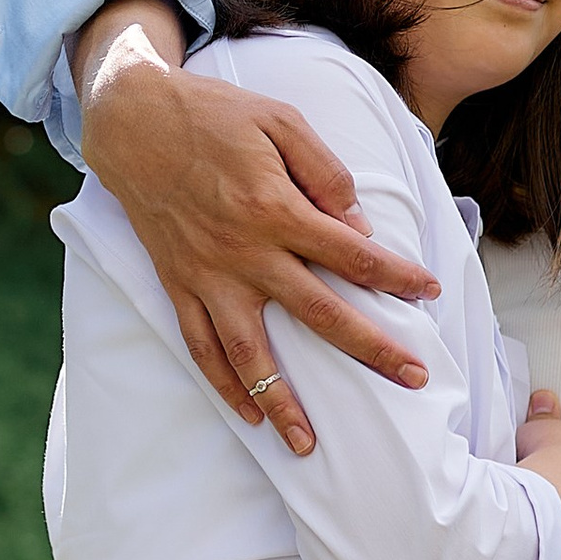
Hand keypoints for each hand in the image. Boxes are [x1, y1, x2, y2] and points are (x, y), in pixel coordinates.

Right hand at [79, 32, 439, 459]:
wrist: (131, 121)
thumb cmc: (213, 114)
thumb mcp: (280, 120)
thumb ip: (325, 171)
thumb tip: (358, 226)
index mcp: (275, 207)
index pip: (352, 254)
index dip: (396, 275)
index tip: (429, 291)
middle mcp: (244, 251)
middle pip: (318, 313)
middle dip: (371, 349)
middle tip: (413, 378)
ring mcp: (208, 275)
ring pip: (249, 352)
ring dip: (281, 401)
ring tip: (308, 444)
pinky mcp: (178, 285)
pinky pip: (200, 346)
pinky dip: (223, 385)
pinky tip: (249, 414)